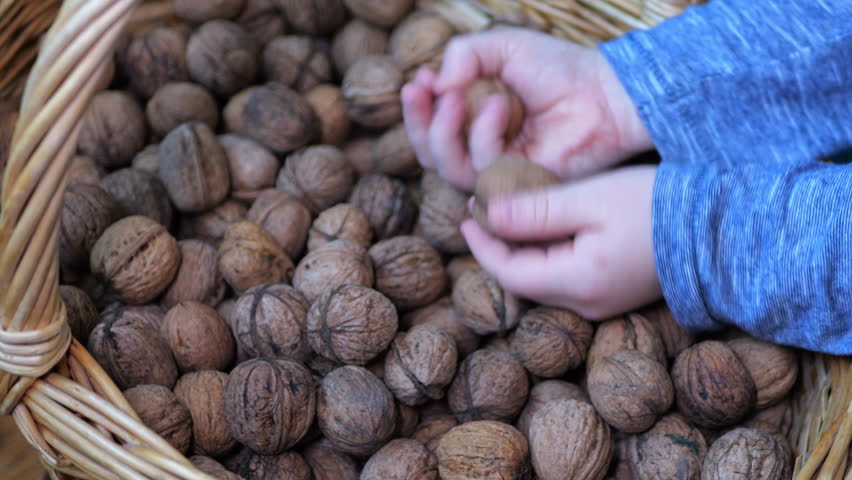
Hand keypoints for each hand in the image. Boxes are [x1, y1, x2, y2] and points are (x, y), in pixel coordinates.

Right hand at [402, 27, 651, 190]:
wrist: (603, 92)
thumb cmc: (560, 69)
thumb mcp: (503, 47)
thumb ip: (463, 54)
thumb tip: (436, 83)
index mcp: (475, 122)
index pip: (430, 129)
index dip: (417, 109)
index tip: (419, 81)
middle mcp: (483, 150)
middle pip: (429, 155)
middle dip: (418, 123)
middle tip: (425, 91)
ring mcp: (500, 171)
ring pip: (448, 168)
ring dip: (444, 129)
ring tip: (459, 95)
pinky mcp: (517, 187)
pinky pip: (482, 171)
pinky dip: (483, 135)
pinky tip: (500, 106)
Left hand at [461, 166, 661, 318]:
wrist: (720, 228)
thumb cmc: (656, 206)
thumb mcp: (591, 200)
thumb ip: (536, 212)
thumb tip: (488, 215)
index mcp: (578, 283)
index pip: (509, 272)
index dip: (482, 244)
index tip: (468, 212)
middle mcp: (587, 304)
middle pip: (522, 280)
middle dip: (498, 246)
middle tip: (483, 209)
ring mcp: (602, 303)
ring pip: (542, 279)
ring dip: (520, 249)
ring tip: (508, 212)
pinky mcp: (613, 294)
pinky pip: (564, 277)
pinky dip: (545, 254)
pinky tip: (543, 226)